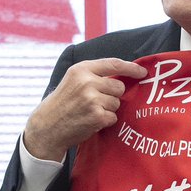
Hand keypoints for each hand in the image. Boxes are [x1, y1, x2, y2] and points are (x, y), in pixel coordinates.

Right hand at [23, 58, 147, 160]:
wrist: (48, 125)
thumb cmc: (64, 102)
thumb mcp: (73, 80)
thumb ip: (95, 74)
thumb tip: (124, 74)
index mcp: (81, 69)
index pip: (113, 64)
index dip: (131, 68)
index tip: (142, 72)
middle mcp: (87, 82)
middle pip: (119, 86)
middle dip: (113, 95)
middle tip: (96, 101)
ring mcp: (92, 99)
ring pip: (117, 102)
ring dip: (108, 109)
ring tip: (90, 111)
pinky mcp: (97, 116)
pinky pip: (114, 117)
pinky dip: (106, 120)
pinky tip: (91, 120)